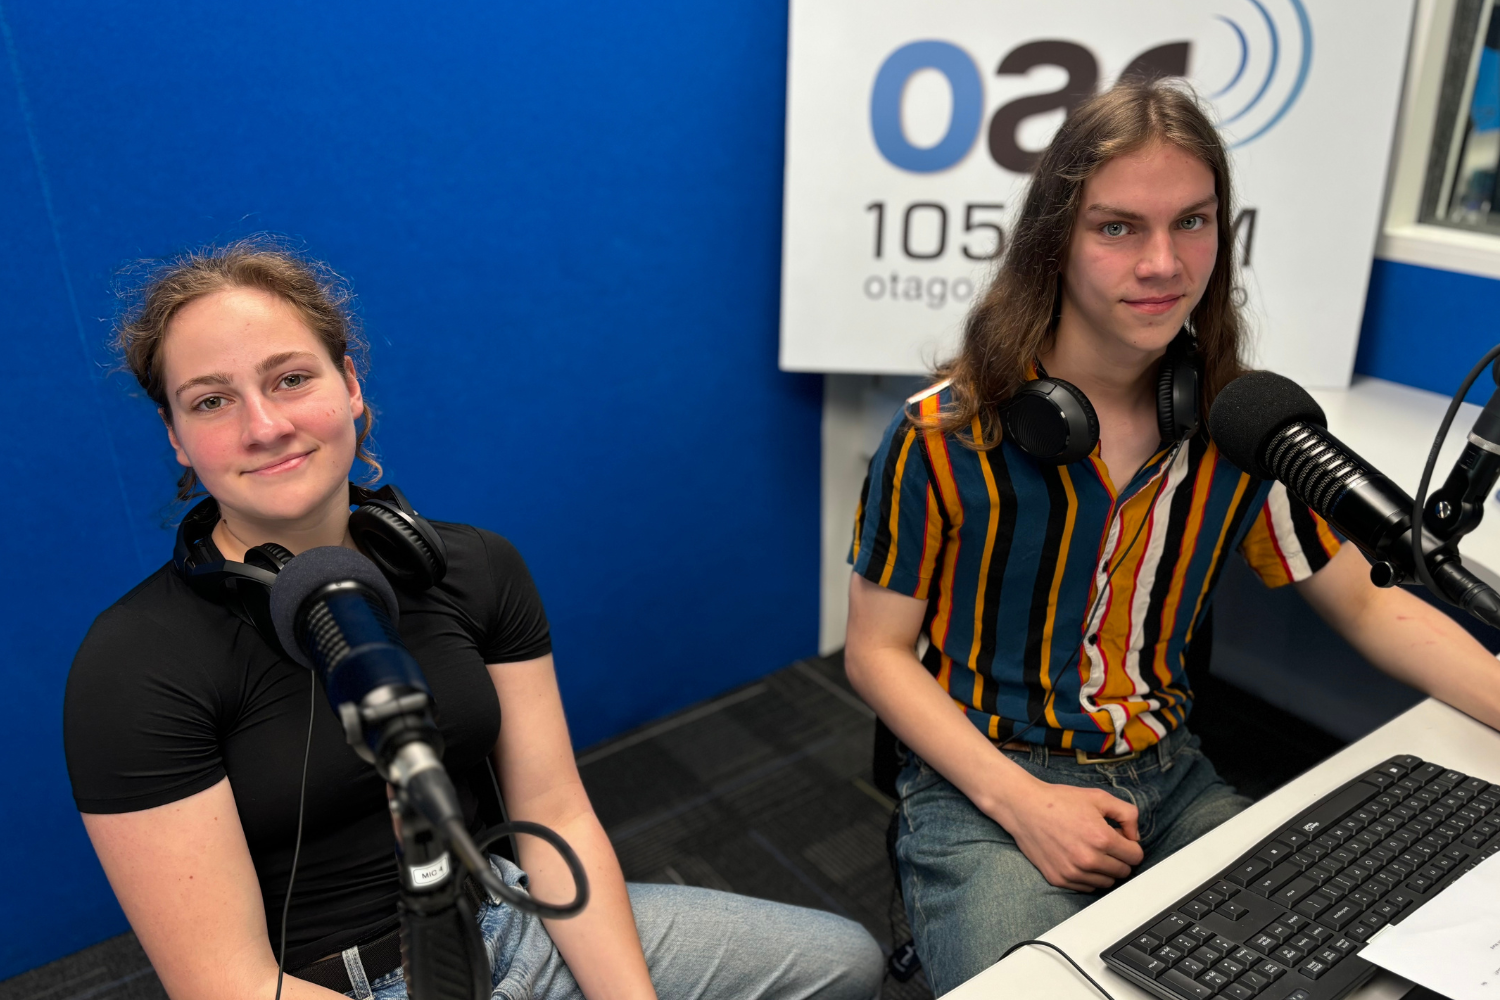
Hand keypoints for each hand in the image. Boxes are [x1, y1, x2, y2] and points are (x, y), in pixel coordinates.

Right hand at [987, 775, 1143, 891]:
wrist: (1024, 808)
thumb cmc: (1059, 801)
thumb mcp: (1099, 797)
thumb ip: (1127, 814)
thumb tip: (1134, 836)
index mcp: (1101, 838)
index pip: (1135, 857)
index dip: (1131, 846)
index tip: (1122, 839)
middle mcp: (1088, 860)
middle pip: (1123, 872)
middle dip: (1120, 858)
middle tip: (1106, 844)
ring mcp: (1073, 872)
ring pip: (1106, 883)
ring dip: (1105, 869)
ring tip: (1092, 851)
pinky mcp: (1059, 879)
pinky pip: (1087, 887)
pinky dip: (1088, 876)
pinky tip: (1079, 858)